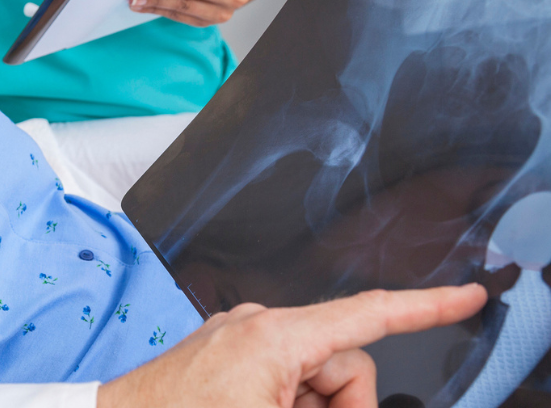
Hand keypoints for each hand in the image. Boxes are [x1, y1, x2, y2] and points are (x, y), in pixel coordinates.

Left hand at [97, 284, 487, 407]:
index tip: (467, 296)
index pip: (368, 313)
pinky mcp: (225, 353)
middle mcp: (258, 325)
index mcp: (275, 336)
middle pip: (343, 361)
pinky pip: (279, 375)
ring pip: (312, 375)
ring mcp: (239, 337)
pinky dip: (286, 402)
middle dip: (342, 406)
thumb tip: (357, 402)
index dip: (426, 306)